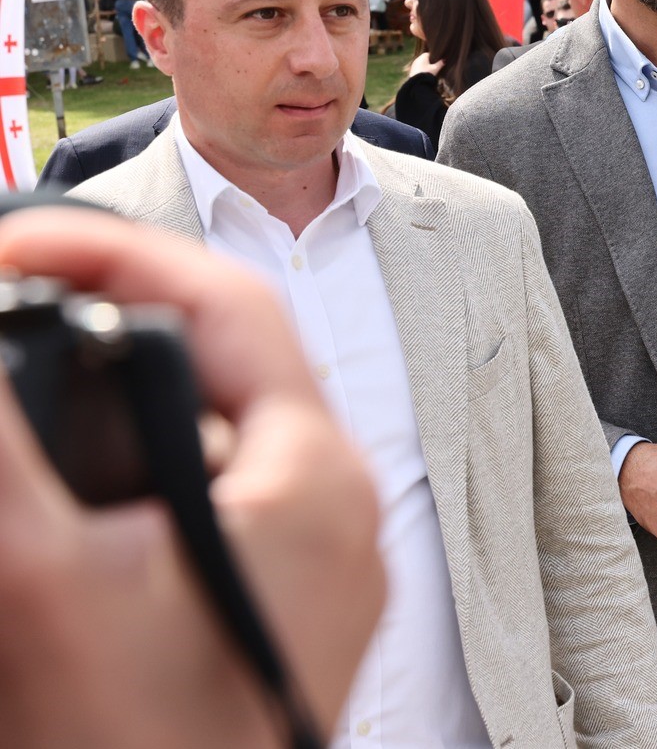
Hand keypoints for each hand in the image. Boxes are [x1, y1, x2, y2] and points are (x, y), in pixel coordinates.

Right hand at [0, 207, 383, 747]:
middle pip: (218, 362)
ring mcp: (317, 569)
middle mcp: (336, 509)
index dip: (112, 252)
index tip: (12, 244)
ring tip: (30, 367)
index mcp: (312, 474)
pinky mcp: (279, 618)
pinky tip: (64, 492)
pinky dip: (133, 481)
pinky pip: (210, 508)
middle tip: (12, 299)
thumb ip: (5, 437)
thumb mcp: (35, 572)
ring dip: (115, 403)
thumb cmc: (131, 744)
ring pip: (210, 437)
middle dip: (109, 318)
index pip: (225, 302)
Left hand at [405, 52, 444, 77]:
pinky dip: (421, 69)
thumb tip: (444, 60)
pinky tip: (425, 74)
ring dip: (425, 66)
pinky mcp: (412, 70)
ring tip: (430, 71)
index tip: (438, 61)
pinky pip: (418, 67)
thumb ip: (440, 63)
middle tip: (435, 66)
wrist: (418, 83)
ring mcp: (414, 64)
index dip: (434, 57)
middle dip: (429, 62)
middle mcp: (417, 59)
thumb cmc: (427, 73)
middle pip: (424, 58)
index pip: (429, 54)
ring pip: (421, 63)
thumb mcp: (436, 68)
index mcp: (423, 56)